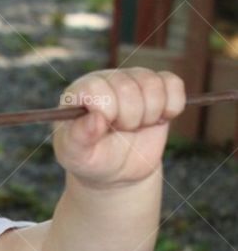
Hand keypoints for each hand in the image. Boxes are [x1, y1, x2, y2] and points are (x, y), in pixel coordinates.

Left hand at [53, 68, 185, 187]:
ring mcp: (134, 80)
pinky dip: (171, 108)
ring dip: (149, 115)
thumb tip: (95, 119)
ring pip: (154, 85)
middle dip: (129, 119)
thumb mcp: (77, 156)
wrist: (118, 171)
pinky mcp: (160, 86)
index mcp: (81, 92)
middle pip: (128, 87)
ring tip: (136, 128)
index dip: (107, 112)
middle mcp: (108, 80)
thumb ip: (78, 138)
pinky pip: (174, 85)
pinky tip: (156, 120)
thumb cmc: (92, 160)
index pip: (97, 88)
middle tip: (121, 131)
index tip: (105, 129)